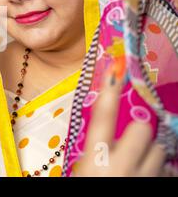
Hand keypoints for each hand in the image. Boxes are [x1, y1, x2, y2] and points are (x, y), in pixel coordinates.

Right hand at [75, 60, 165, 176]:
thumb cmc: (91, 190)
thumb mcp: (84, 171)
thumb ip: (94, 151)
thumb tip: (103, 135)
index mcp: (95, 159)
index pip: (102, 117)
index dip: (108, 90)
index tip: (114, 67)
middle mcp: (121, 165)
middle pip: (142, 128)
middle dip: (139, 134)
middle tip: (132, 146)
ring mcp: (145, 176)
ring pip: (160, 149)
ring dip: (152, 155)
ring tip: (140, 166)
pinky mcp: (161, 184)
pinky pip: (169, 169)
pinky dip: (160, 172)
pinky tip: (147, 176)